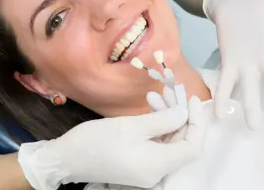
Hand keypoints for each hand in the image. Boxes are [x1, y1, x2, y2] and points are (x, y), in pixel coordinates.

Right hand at [18, 105, 200, 189]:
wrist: (67, 158)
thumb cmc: (97, 140)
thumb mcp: (131, 126)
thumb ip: (163, 120)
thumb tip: (185, 112)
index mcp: (158, 165)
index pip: (192, 147)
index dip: (197, 122)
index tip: (192, 99)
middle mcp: (157, 172)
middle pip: (181, 143)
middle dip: (180, 115)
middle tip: (171, 91)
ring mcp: (147, 169)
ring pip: (168, 142)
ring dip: (166, 118)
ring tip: (154, 96)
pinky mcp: (138, 164)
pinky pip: (156, 145)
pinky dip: (156, 127)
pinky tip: (148, 109)